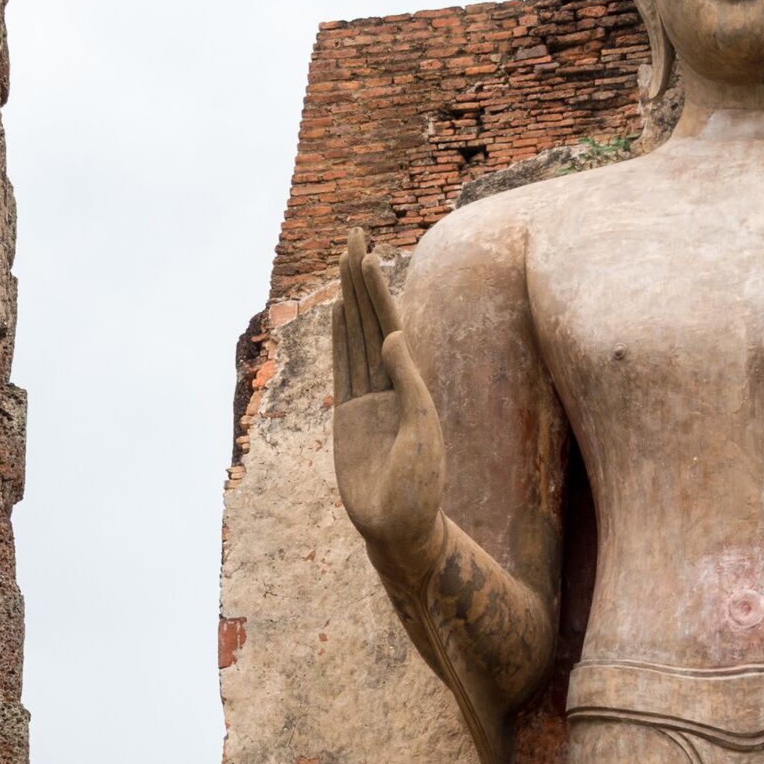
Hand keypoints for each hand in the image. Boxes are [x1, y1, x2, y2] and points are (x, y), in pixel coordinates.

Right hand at [332, 229, 446, 578]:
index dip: (378, 291)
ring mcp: (370, 397)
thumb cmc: (419, 489)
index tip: (368, 255)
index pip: (391, 326)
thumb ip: (409, 385)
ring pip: (357, 337)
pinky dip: (341, 337)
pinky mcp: (350, 414)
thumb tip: (393, 337)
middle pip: (372, 319)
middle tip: (353, 236)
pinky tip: (340, 310)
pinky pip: (344, 366)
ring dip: (351, 298)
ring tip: (345, 261)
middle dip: (362, 279)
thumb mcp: (422, 435)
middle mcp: (391, 384)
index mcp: (411, 386)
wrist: (400, 528)